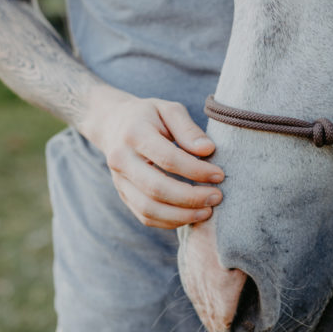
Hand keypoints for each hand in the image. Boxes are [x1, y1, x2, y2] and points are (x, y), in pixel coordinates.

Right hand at [82, 86, 224, 228]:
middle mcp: (121, 159)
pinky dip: (170, 221)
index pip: (168, 159)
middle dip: (191, 198)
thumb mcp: (169, 110)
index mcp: (134, 134)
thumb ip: (188, 129)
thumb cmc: (149, 116)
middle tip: (216, 197)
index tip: (219, 175)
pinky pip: (145, 216)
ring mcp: (119, 180)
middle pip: (156, 189)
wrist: (113, 124)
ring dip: (181, 215)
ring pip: (149, 209)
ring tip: (207, 211)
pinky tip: (190, 215)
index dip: (196, 170)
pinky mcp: (123, 195)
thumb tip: (208, 149)